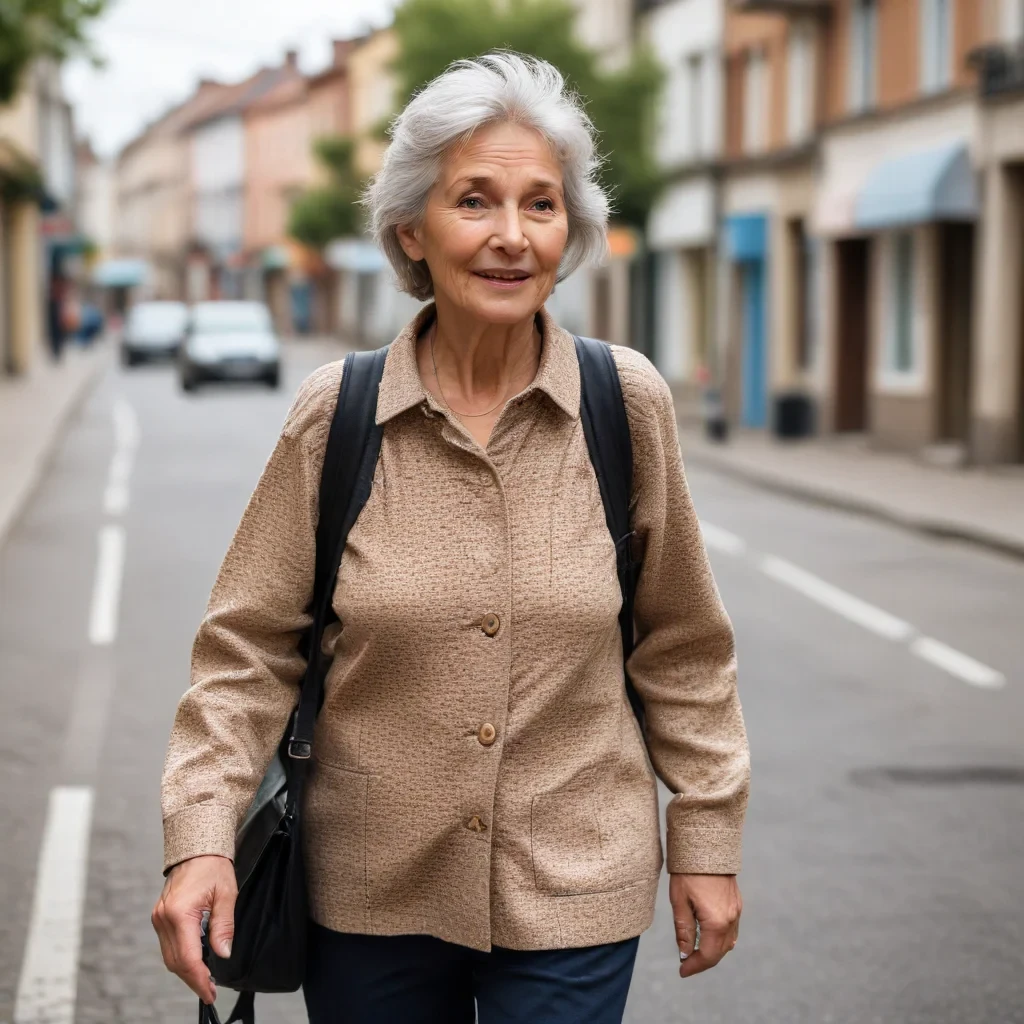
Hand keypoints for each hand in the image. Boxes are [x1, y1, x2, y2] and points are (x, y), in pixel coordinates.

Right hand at [152, 855, 236, 1003]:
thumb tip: (223, 953)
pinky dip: (181, 957)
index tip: (210, 992)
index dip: (199, 978)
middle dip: (193, 979)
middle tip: (210, 991)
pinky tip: (196, 961)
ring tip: (205, 979)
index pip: (188, 957)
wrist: (197, 849)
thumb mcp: (226, 894)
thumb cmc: (213, 867)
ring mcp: (158, 918)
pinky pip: (168, 946)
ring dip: (186, 971)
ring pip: (169, 957)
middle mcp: (164, 918)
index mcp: (180, 912)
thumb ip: (224, 925)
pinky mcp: (159, 917)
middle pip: (175, 962)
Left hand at [669, 873, 741, 978]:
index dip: (695, 966)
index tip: (682, 971)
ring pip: (728, 941)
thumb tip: (685, 953)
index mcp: (717, 921)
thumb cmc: (689, 871)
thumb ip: (684, 930)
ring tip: (695, 950)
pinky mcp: (737, 901)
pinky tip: (708, 934)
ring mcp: (737, 909)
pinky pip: (732, 928)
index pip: (708, 955)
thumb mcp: (679, 901)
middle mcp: (731, 918)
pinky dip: (720, 937)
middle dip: (704, 960)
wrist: (706, 844)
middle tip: (686, 963)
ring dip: (714, 949)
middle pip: (720, 951)